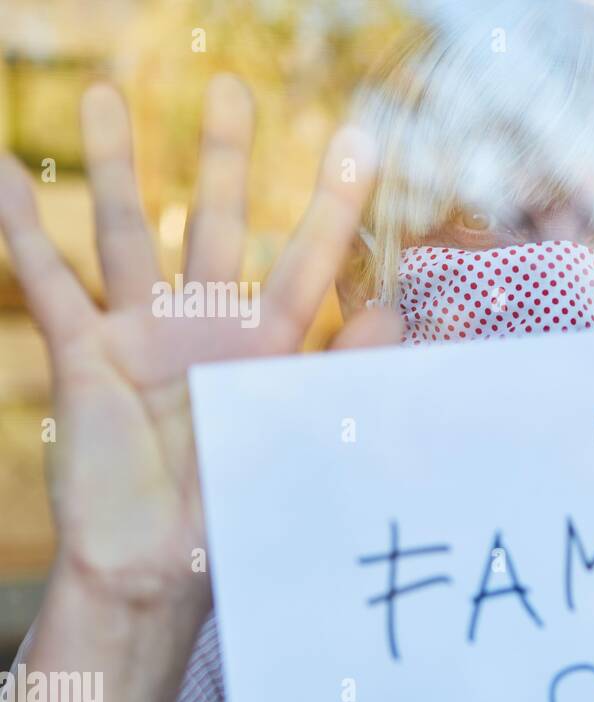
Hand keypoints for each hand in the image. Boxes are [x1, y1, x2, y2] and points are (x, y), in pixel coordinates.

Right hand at [0, 76, 398, 611]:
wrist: (156, 567)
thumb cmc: (236, 513)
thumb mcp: (295, 437)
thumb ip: (344, 371)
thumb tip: (397, 310)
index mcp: (270, 347)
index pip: (309, 261)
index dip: (333, 205)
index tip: (358, 141)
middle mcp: (208, 326)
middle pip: (218, 222)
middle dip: (223, 157)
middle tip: (230, 86)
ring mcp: (142, 333)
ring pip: (126, 232)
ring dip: (113, 166)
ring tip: (105, 96)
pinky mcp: (82, 353)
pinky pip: (46, 280)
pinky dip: (19, 229)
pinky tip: (0, 173)